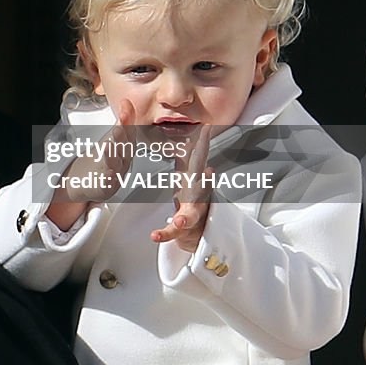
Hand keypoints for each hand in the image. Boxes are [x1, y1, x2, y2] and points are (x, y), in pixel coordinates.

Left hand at [65, 100, 137, 202]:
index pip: (128, 133)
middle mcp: (124, 160)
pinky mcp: (107, 187)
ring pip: (116, 165)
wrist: (95, 180)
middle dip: (121, 138)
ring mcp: (116, 174)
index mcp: (126, 147)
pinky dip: (109, 179)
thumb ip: (124, 120)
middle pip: (124, 149)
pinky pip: (109, 184)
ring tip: (108, 146)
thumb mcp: (117, 138)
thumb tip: (127, 101)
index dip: (127, 122)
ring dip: (113, 156)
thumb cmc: (109, 158)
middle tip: (118, 128)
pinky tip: (107, 174)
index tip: (124, 110)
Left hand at [150, 125, 211, 252]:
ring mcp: (193, 213)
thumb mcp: (189, 174)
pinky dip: (165, 233)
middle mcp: (198, 197)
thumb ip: (188, 154)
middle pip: (202, 188)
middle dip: (206, 180)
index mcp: (196, 180)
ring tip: (179, 219)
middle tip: (209, 173)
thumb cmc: (192, 199)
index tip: (206, 129)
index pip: (200, 160)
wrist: (199, 230)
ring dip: (186, 217)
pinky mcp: (183, 228)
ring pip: (191, 215)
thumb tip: (190, 132)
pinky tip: (155, 235)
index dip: (204, 144)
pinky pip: (173, 232)